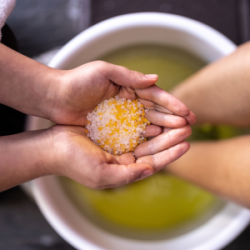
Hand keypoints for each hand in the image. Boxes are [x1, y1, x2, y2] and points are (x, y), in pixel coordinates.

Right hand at [48, 124, 190, 188]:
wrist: (53, 146)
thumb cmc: (74, 163)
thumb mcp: (102, 174)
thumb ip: (128, 174)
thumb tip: (150, 170)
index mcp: (124, 169)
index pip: (153, 162)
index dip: (171, 154)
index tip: (186, 145)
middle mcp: (124, 157)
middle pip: (154, 147)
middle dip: (171, 138)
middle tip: (187, 128)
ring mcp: (119, 142)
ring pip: (146, 135)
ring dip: (162, 127)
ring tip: (178, 120)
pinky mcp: (112, 128)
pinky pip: (133, 123)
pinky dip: (145, 119)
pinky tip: (156, 114)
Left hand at [49, 61, 195, 126]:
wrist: (56, 98)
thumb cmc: (77, 82)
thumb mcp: (103, 71)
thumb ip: (129, 76)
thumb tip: (156, 78)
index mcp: (128, 86)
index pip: (155, 95)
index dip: (171, 103)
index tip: (187, 112)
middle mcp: (128, 101)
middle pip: (155, 110)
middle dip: (172, 117)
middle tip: (189, 126)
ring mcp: (121, 115)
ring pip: (147, 122)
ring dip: (163, 128)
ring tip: (179, 134)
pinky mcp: (113, 127)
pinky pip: (133, 132)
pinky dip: (146, 135)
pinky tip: (157, 139)